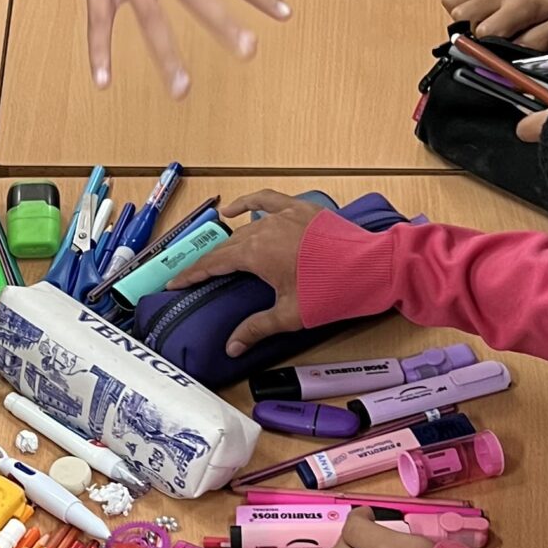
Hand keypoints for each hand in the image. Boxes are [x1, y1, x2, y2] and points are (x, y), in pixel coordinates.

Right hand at [167, 189, 323, 351]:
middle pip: (226, 247)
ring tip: (219, 257)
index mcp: (255, 254)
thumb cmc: (333, 291)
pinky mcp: (300, 210)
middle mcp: (263, 229)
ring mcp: (282, 216)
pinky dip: (247, 203)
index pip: (212, 264)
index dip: (191, 275)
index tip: (174, 283)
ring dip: (230, 243)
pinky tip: (234, 209)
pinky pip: (266, 200)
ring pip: (246, 228)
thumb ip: (256, 328)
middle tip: (193, 276)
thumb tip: (232, 347)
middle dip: (207, 262)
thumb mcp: (290, 316)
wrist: (372, 267)